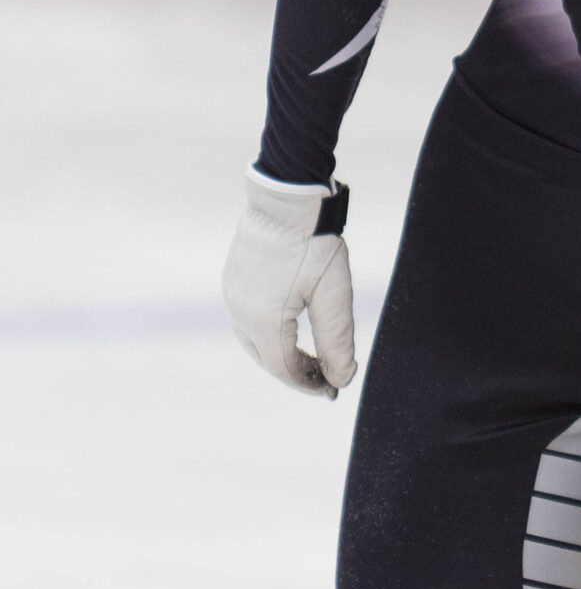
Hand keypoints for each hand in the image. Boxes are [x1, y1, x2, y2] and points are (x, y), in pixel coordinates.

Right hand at [221, 168, 355, 397]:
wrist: (287, 198)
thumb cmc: (314, 244)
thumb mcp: (334, 295)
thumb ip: (337, 342)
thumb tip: (342, 379)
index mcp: (263, 320)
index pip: (284, 369)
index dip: (309, 384)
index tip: (333, 390)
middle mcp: (239, 311)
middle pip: (266, 360)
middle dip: (296, 373)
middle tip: (325, 379)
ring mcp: (231, 294)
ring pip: (254, 342)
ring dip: (281, 355)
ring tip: (310, 359)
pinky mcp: (232, 280)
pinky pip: (247, 320)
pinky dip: (268, 334)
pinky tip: (290, 332)